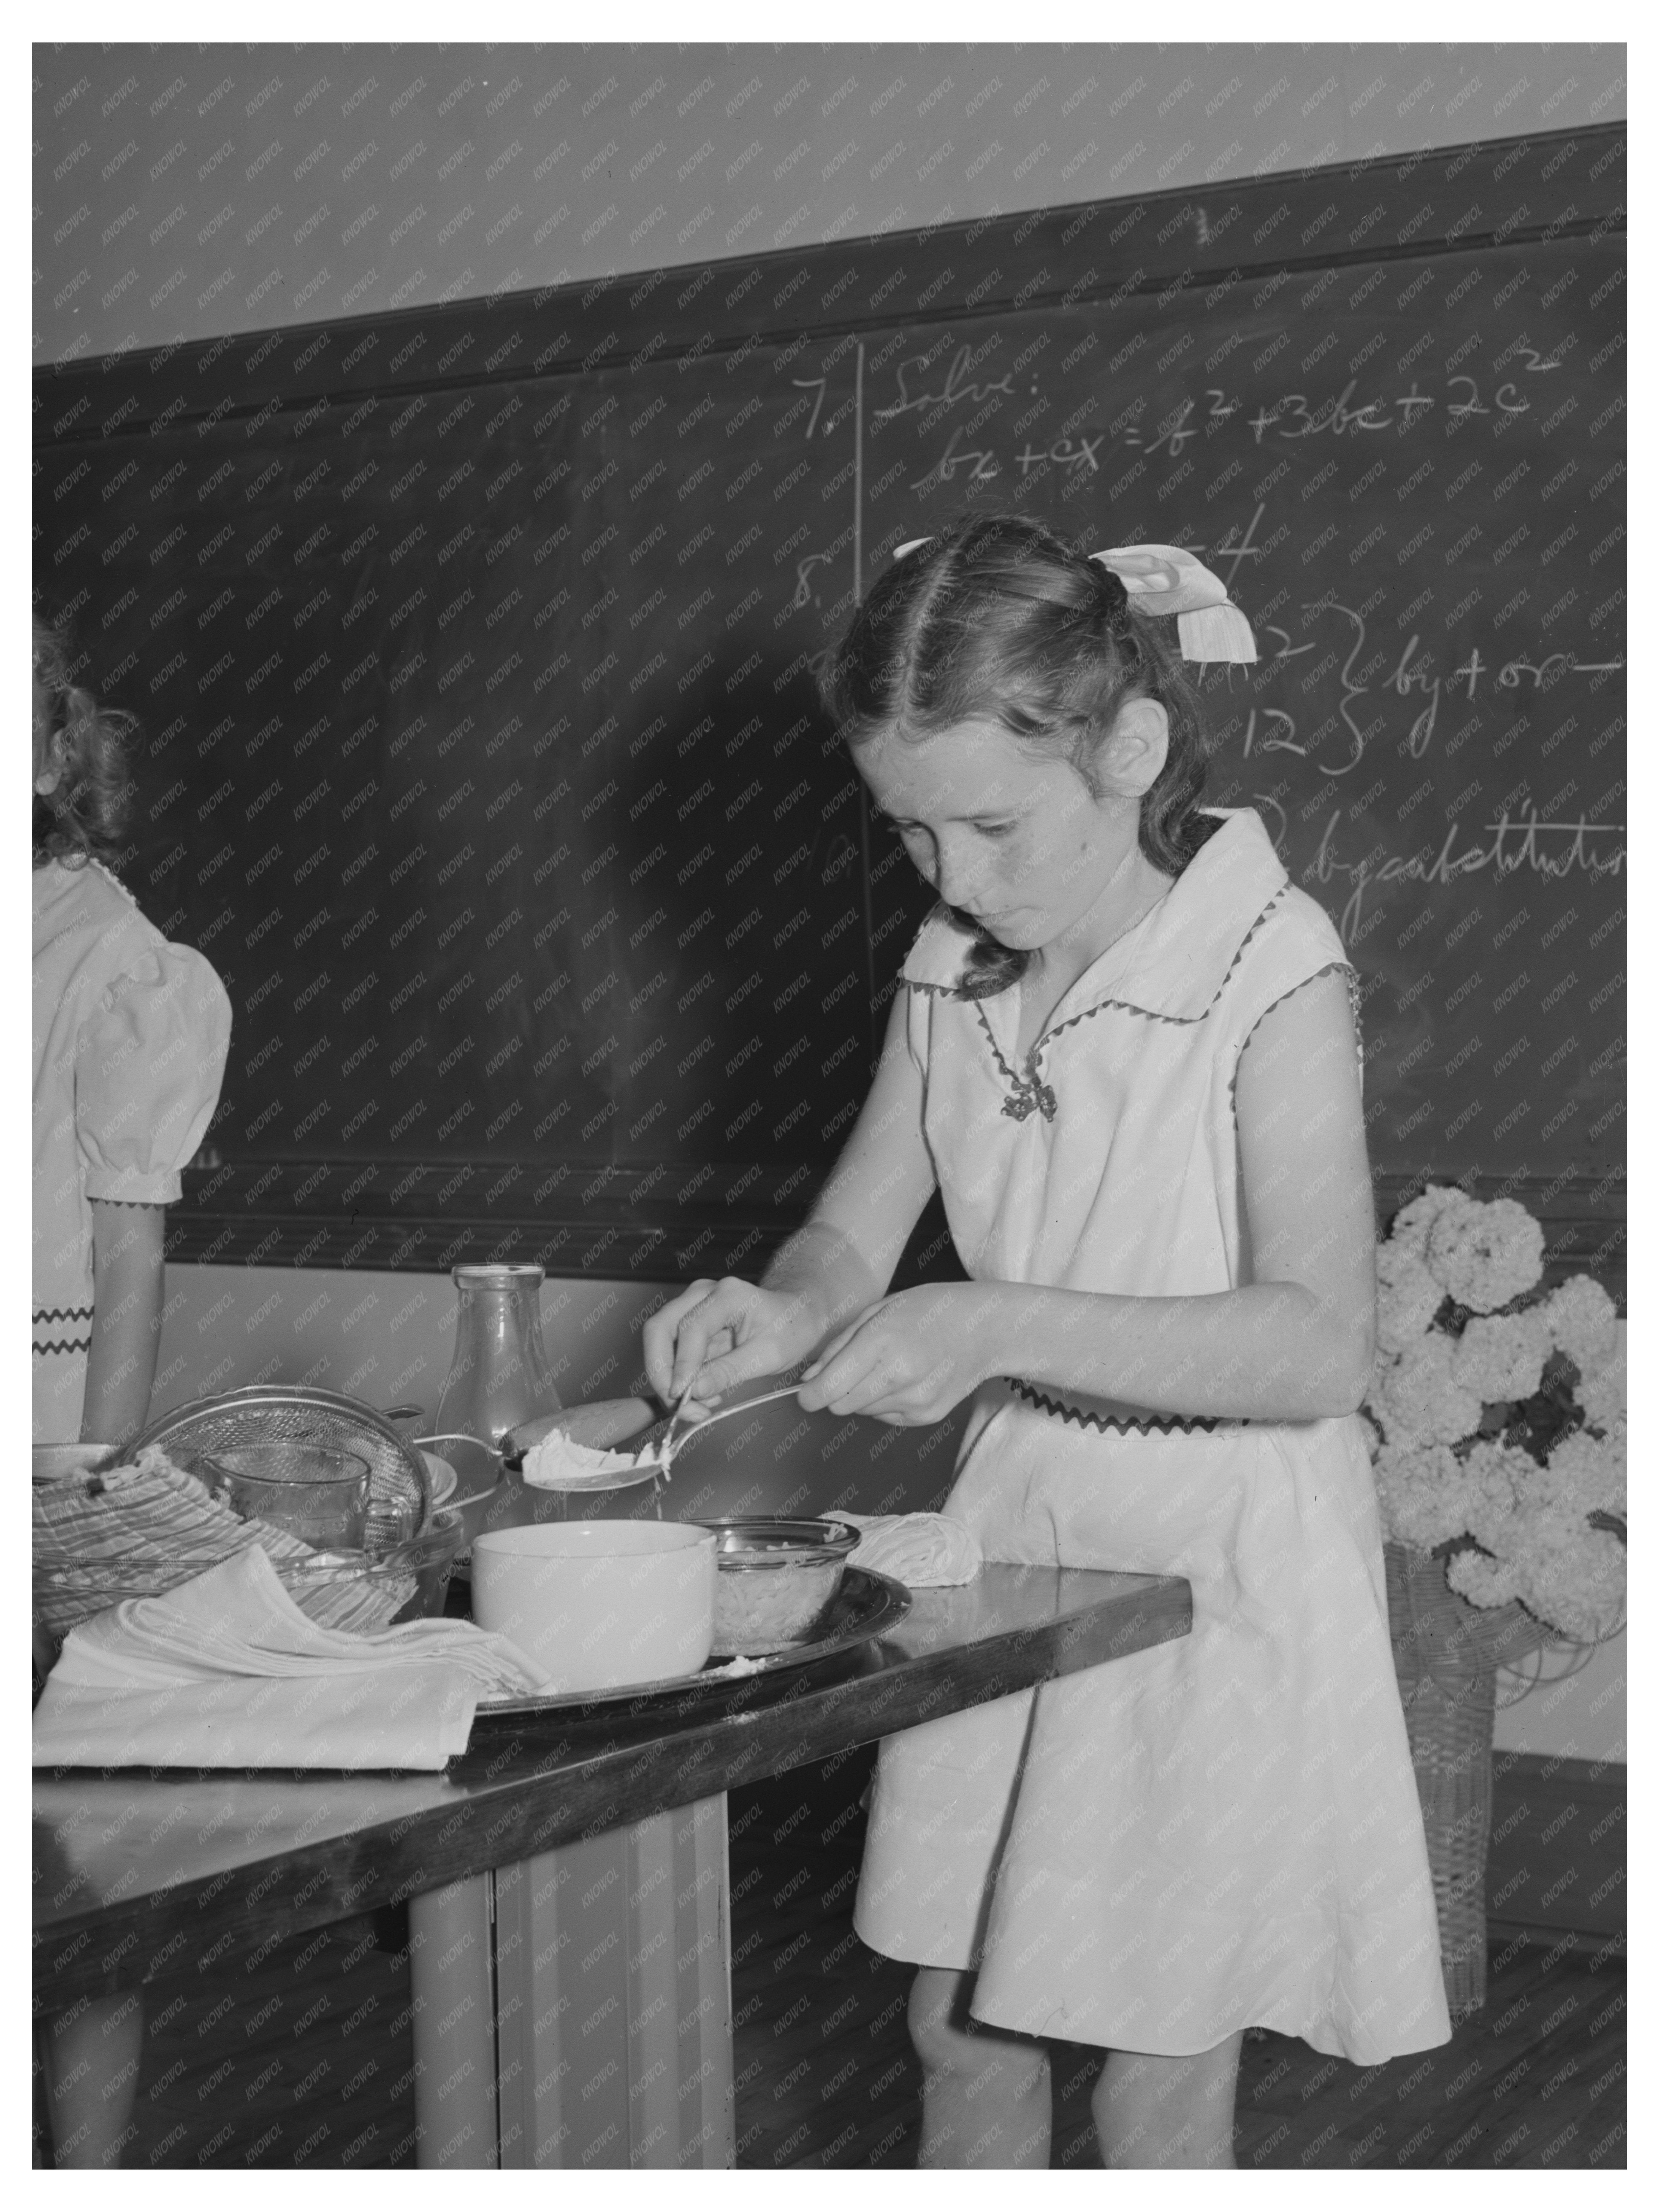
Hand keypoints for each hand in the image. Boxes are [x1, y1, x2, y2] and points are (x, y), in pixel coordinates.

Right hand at [642, 1276, 827, 1404]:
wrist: (798, 1315)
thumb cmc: (791, 1328)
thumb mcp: (769, 1355)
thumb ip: (730, 1371)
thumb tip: (694, 1391)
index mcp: (728, 1294)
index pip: (690, 1328)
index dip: (682, 1365)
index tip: (682, 1397)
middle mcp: (703, 1295)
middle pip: (659, 1329)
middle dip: (661, 1372)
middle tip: (678, 1407)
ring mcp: (693, 1307)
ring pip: (659, 1342)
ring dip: (668, 1378)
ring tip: (697, 1406)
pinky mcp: (691, 1325)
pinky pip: (672, 1353)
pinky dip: (678, 1377)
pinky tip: (702, 1393)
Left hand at [797, 1285, 995, 1424]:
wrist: (986, 1328)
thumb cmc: (930, 1310)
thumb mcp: (878, 1311)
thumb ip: (839, 1346)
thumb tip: (811, 1378)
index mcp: (882, 1342)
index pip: (829, 1388)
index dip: (809, 1394)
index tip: (805, 1392)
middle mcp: (899, 1375)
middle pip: (841, 1405)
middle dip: (834, 1393)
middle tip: (848, 1371)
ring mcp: (916, 1399)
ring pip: (862, 1412)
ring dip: (862, 1395)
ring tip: (886, 1367)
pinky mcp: (927, 1415)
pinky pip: (886, 1417)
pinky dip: (885, 1401)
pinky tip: (905, 1378)